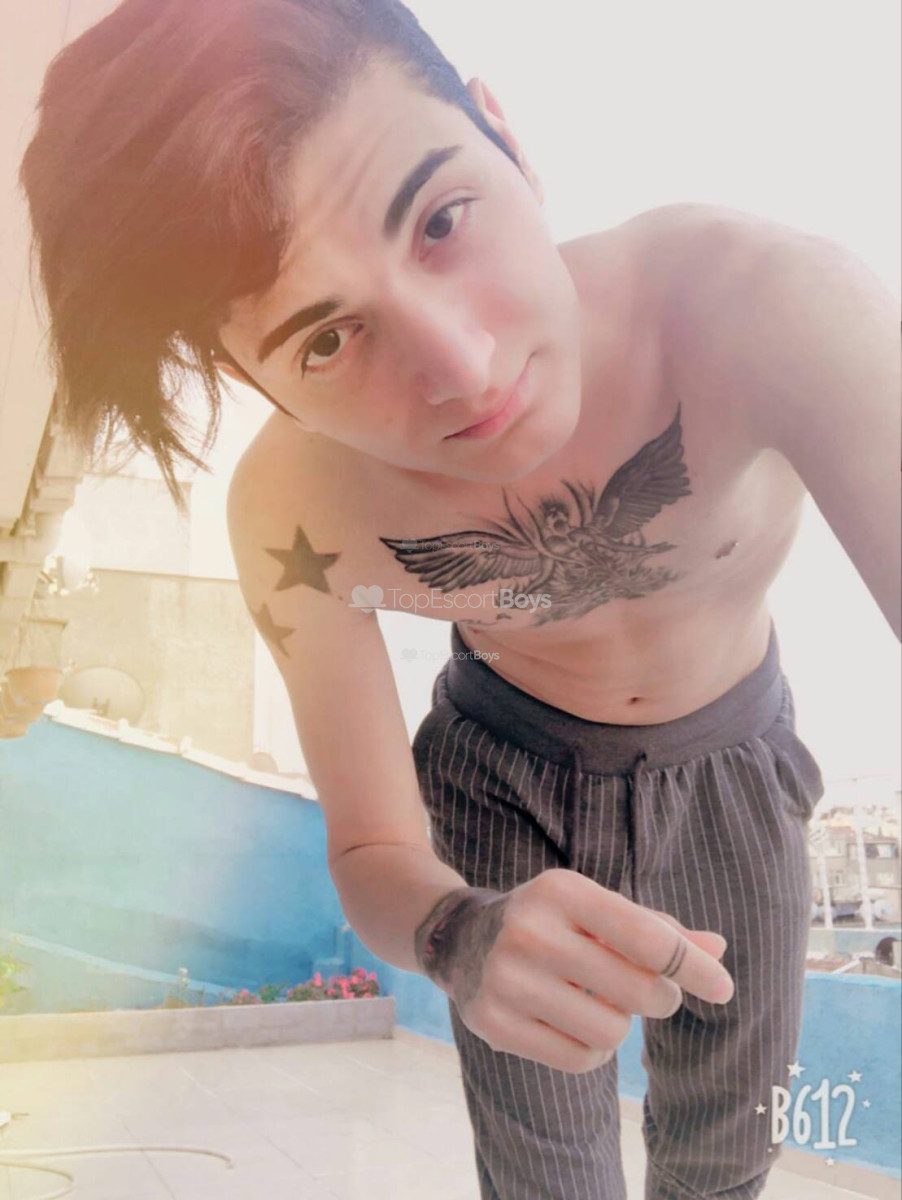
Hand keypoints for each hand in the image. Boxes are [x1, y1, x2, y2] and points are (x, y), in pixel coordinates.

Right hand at [419, 868, 732, 1074]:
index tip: (723, 988)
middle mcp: (530, 930)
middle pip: (637, 991)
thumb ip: (657, 929)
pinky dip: (591, 1050)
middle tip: (652, 993)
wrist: (463, 939)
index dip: (693, 966)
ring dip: (619, 1025)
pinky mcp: (494, 1023)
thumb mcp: (597, 910)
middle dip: (660, 998)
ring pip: (611, 1033)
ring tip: (597, 1002)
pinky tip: (571, 1022)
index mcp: (562, 890)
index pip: (646, 936)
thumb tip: (717, 951)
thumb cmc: (553, 922)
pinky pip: (580, 1060)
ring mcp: (506, 979)